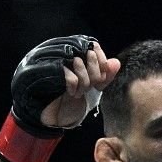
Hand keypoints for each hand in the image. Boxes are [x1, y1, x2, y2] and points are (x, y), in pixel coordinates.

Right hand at [0, 35, 120, 161]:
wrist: (50, 115)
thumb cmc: (70, 100)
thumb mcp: (92, 88)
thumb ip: (104, 76)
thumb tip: (116, 62)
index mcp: (73, 53)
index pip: (92, 46)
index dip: (102, 61)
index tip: (103, 77)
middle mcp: (62, 52)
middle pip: (88, 53)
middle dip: (95, 74)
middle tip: (91, 87)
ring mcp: (52, 60)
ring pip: (79, 62)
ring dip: (85, 82)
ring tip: (80, 92)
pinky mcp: (46, 71)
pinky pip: (70, 76)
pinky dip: (74, 86)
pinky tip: (71, 93)